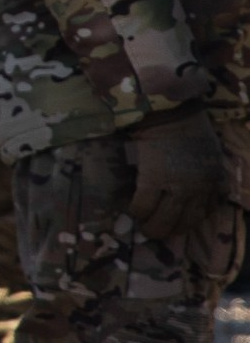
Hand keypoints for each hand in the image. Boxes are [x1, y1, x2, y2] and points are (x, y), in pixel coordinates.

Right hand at [130, 107, 229, 243]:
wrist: (170, 110)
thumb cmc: (189, 127)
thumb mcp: (211, 153)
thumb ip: (210, 174)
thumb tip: (206, 190)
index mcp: (212, 182)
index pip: (202, 214)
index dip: (187, 223)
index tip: (176, 224)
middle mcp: (197, 189)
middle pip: (183, 222)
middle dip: (168, 231)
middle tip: (155, 232)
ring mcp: (175, 185)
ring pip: (162, 220)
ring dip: (151, 227)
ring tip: (142, 227)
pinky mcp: (153, 179)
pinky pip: (142, 204)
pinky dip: (136, 210)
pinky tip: (131, 208)